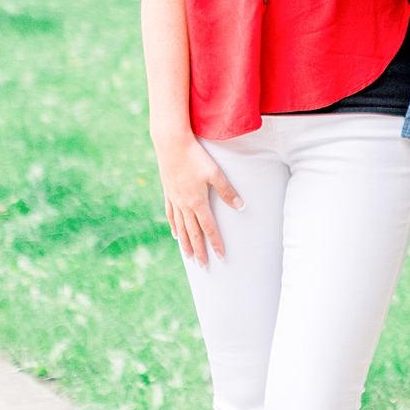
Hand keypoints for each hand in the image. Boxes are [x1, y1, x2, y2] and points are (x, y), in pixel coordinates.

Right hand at [152, 129, 242, 262]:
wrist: (171, 144)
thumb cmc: (195, 156)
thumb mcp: (215, 172)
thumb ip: (227, 190)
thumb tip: (241, 206)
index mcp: (198, 202)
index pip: (209, 228)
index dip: (216, 243)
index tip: (221, 257)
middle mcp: (185, 205)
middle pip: (193, 233)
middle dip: (199, 250)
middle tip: (204, 266)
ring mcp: (175, 200)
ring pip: (180, 227)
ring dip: (186, 243)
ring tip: (189, 256)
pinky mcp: (168, 193)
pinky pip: (170, 215)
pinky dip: (173, 227)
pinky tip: (175, 235)